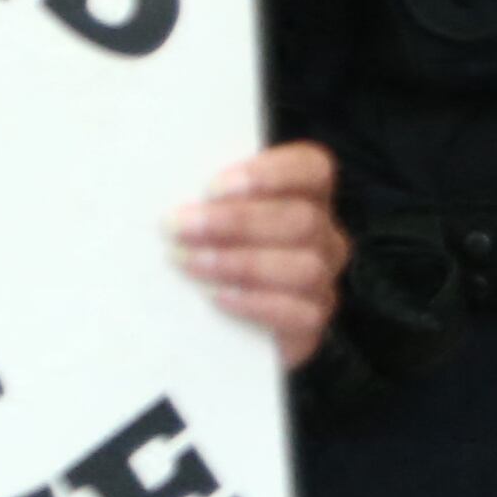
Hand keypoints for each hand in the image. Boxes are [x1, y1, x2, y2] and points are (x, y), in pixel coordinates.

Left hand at [176, 142, 348, 369]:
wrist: (211, 327)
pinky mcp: (311, 319)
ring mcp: (322, 279)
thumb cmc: (206, 249)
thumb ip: (202, 200)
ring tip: (191, 263)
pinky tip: (218, 297)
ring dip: (242, 263)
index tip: (213, 187)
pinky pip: (301, 313)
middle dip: (238, 222)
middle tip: (182, 227)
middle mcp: (322, 235)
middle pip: (302, 219)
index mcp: (305, 195)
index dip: (270, 174)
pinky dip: (257, 303)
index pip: (312, 169)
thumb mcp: (206, 216)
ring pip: (305, 266)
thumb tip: (174, 197)